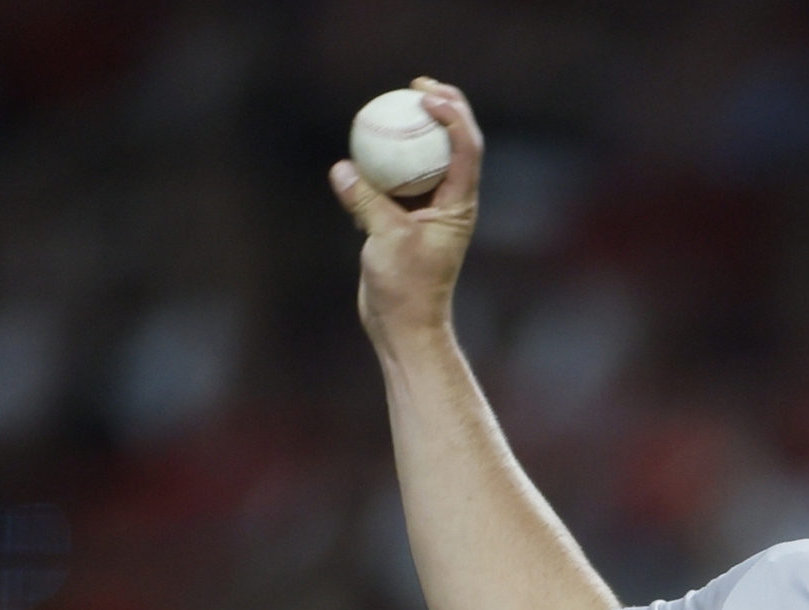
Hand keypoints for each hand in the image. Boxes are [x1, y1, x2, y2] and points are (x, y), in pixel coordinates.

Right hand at [330, 78, 484, 345]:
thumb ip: (366, 201)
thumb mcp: (385, 240)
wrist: (403, 324)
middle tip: (417, 85)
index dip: (452, 115)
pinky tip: (365, 143)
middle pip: (453, 144)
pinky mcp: (405, 219)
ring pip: (424, 159)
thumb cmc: (405, 288)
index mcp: (459, 204)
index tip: (425, 95)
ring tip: (394, 101)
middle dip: (443, 109)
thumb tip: (342, 168)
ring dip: (413, 130)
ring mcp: (428, 209)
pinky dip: (384, 160)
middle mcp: (450, 202)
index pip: (465, 148)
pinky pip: (396, 179)